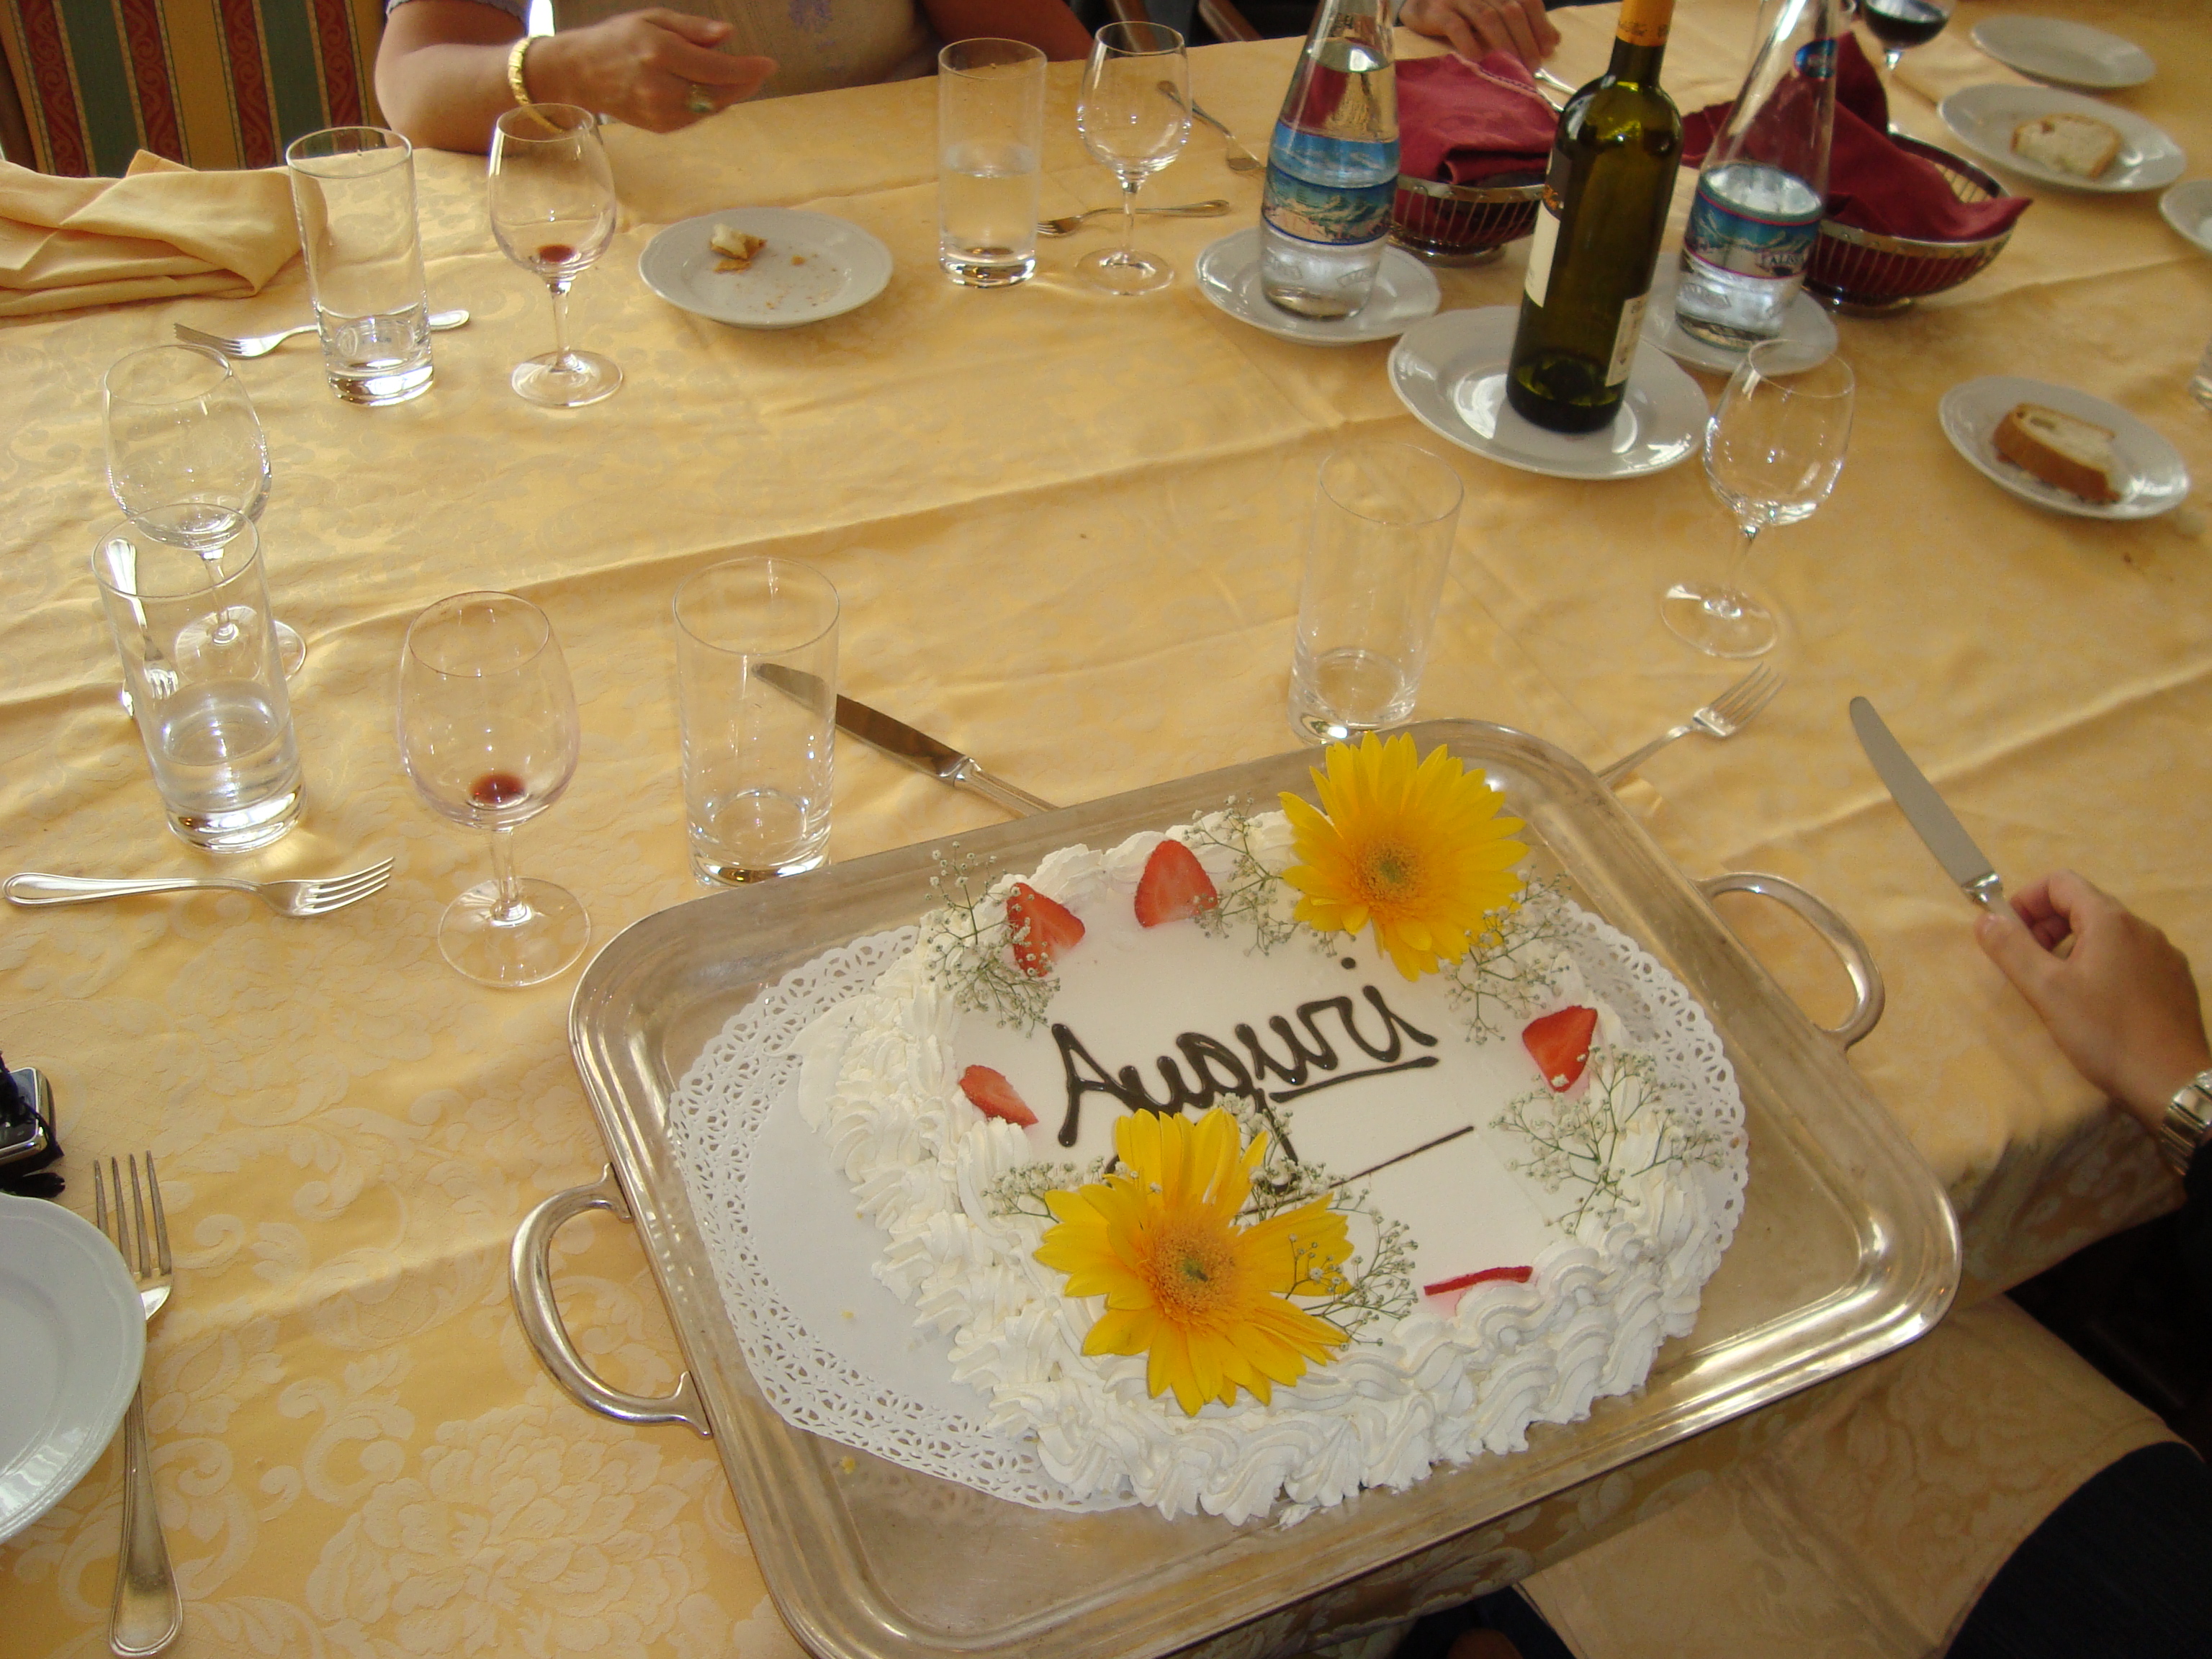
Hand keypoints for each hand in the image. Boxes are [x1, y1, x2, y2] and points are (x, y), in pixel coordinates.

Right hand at [532, 8, 775, 132]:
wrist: (581, 73)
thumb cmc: (618, 39)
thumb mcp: (654, 19)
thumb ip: (693, 29)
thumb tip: (729, 35)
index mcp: (661, 54)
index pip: (717, 68)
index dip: (748, 69)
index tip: (769, 64)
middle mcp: (662, 87)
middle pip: (719, 93)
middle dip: (744, 83)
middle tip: (758, 70)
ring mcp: (661, 112)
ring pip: (711, 108)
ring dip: (729, 94)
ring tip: (735, 77)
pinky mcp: (661, 127)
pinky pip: (697, 117)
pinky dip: (709, 104)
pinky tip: (708, 90)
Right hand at [1398, 0, 1560, 66]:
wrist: (1419, 0)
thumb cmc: (1462, 9)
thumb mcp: (1495, 9)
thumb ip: (1522, 21)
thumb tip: (1553, 41)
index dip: (1540, 23)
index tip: (1547, 49)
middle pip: (1510, 9)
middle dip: (1525, 39)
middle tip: (1531, 66)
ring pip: (1488, 18)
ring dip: (1504, 45)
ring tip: (1512, 68)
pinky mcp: (1436, 11)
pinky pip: (1456, 26)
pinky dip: (1470, 44)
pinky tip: (1478, 61)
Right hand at [1975, 870, 2211, 1132]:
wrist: (2172, 1082)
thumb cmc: (2105, 1033)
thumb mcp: (2047, 991)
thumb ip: (2011, 949)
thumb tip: (1986, 918)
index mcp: (2111, 921)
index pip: (2061, 882)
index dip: (2026, 900)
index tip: (2009, 934)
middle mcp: (2143, 929)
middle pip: (2084, 906)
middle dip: (2047, 926)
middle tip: (2028, 964)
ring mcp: (2164, 955)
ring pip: (2108, 935)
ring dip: (2074, 948)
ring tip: (2059, 987)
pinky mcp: (2175, 982)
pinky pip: (2131, 958)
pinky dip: (2103, 966)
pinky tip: (2097, 1005)